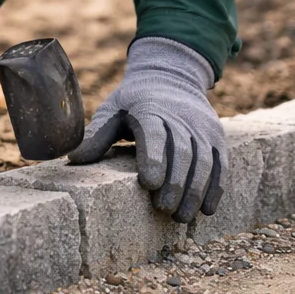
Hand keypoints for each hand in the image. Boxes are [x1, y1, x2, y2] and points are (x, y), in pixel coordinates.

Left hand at [67, 37, 225, 222]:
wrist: (171, 75)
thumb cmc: (134, 100)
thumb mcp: (113, 110)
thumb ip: (97, 135)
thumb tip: (73, 160)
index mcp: (150, 109)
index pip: (154, 133)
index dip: (154, 158)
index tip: (149, 184)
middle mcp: (180, 117)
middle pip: (182, 152)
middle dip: (175, 183)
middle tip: (164, 210)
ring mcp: (202, 127)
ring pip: (204, 161)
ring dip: (195, 191)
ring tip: (181, 217)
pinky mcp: (216, 137)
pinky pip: (221, 164)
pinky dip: (216, 188)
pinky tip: (206, 210)